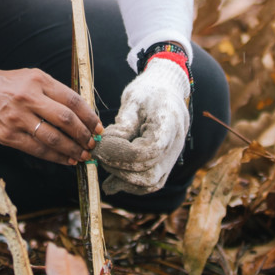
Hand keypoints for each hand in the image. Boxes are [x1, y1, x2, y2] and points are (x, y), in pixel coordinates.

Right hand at [0, 62, 99, 165]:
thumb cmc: (8, 84)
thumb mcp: (33, 77)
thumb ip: (54, 92)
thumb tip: (81, 114)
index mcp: (39, 81)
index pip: (72, 100)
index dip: (89, 116)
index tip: (98, 127)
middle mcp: (29, 98)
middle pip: (66, 120)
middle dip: (84, 135)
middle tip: (93, 143)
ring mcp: (18, 118)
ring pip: (53, 138)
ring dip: (72, 149)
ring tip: (82, 154)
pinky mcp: (8, 135)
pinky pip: (37, 149)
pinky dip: (55, 156)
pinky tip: (65, 159)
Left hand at [93, 59, 189, 194]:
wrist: (166, 90)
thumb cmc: (148, 92)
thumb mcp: (133, 101)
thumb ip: (123, 126)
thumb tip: (105, 148)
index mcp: (170, 123)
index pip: (149, 150)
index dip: (122, 153)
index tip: (101, 146)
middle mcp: (176, 145)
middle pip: (150, 173)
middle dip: (120, 168)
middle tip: (98, 155)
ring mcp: (172, 157)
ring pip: (151, 183)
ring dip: (124, 181)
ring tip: (103, 166)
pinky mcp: (164, 163)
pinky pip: (150, 181)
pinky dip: (130, 184)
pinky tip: (111, 182)